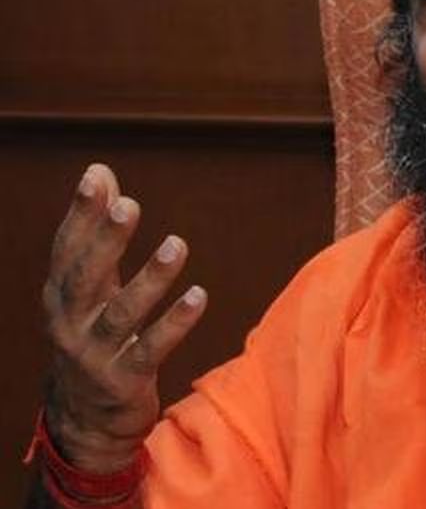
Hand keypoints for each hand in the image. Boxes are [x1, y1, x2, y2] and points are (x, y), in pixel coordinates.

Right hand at [42, 164, 207, 472]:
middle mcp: (70, 323)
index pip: (67, 249)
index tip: (97, 177)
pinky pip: (151, 349)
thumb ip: (97, 231)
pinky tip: (199, 296)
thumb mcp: (91, 287)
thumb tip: (100, 170)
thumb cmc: (94, 337)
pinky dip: (175, 323)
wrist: (86, 420)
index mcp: (61, 296)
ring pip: (121, 314)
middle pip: (85, 277)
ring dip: (150, 279)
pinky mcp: (123, 381)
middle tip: (130, 205)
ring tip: (177, 244)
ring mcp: (95, 354)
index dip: (81, 213)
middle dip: (106, 241)